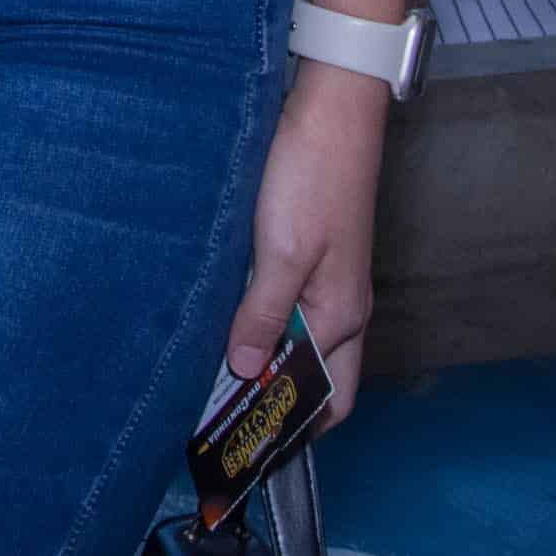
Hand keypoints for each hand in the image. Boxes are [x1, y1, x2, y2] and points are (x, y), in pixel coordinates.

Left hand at [227, 68, 390, 430]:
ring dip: (263, 359)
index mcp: (343, 315)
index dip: (296, 430)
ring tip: (212, 375)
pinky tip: (223, 318)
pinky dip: (258, 322)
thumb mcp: (282, 252)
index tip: (250, 449)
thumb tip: (243, 373)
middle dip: (276, 400)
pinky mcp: (308, 250)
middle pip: (313, 376)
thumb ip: (262, 315)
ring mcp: (326, 277)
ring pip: (295, 339)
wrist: (330, 106)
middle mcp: (341, 305)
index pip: (328, 400)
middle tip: (220, 417)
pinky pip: (285, 304)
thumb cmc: (313, 175)